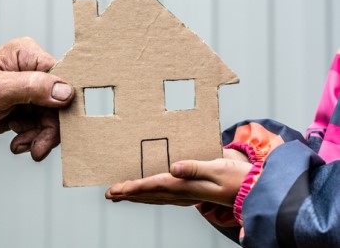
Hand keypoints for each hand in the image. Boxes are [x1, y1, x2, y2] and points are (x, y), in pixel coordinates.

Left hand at [0, 37, 73, 159]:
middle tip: (38, 148)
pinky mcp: (25, 107)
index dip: (63, 103)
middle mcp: (31, 70)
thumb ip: (33, 88)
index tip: (59, 126)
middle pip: (58, 102)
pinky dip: (32, 137)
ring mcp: (29, 90)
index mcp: (26, 55)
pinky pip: (40, 125)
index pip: (60, 77)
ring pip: (51, 117)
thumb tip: (66, 91)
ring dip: (39, 136)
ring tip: (22, 146)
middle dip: (49, 128)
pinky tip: (17, 142)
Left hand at [105, 149, 251, 206]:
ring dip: (136, 196)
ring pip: (155, 197)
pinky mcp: (191, 194)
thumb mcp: (218, 168)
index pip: (155, 187)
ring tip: (120, 194)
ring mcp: (187, 196)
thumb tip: (174, 167)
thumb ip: (195, 168)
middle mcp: (184, 193)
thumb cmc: (238, 177)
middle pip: (150, 195)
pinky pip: (165, 196)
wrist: (255, 190)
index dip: (134, 188)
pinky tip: (146, 193)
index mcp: (187, 186)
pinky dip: (150, 194)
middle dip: (128, 194)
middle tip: (110, 194)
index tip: (117, 189)